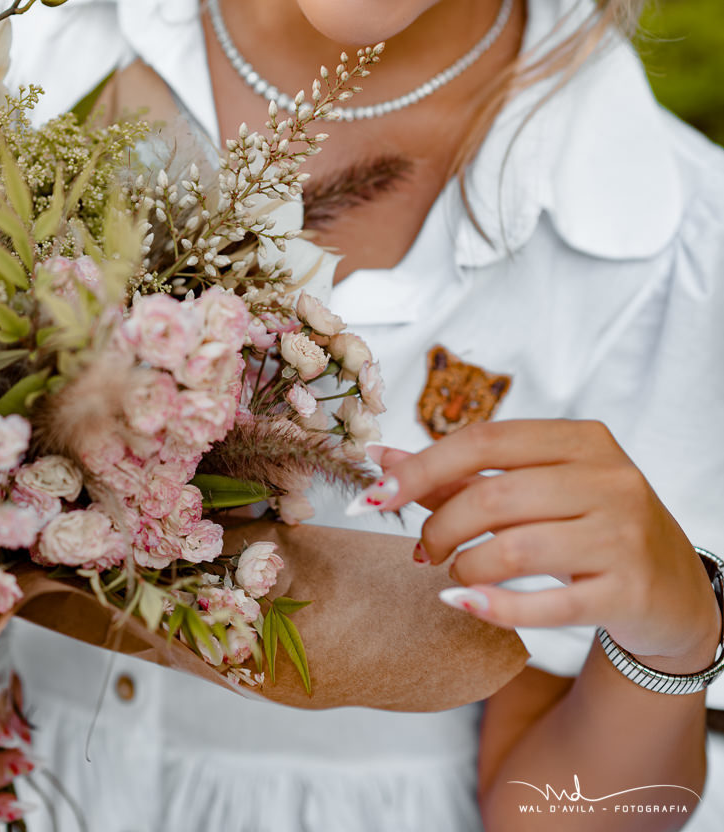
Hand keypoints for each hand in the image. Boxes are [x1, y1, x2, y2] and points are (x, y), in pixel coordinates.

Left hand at [363, 422, 721, 672]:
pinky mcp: (627, 592)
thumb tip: (381, 460)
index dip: (422, 467)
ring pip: (515, 549)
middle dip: (439, 526)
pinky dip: (492, 607)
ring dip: (464, 566)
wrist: (672, 588)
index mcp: (583, 440)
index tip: (377, 494)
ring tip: (453, 572)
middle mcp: (609, 479)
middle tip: (422, 550)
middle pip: (495, 497)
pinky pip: (545, 605)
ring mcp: (622, 536)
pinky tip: (464, 603)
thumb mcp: (537, 488)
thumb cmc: (589, 525)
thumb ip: (461, 474)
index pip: (487, 441)